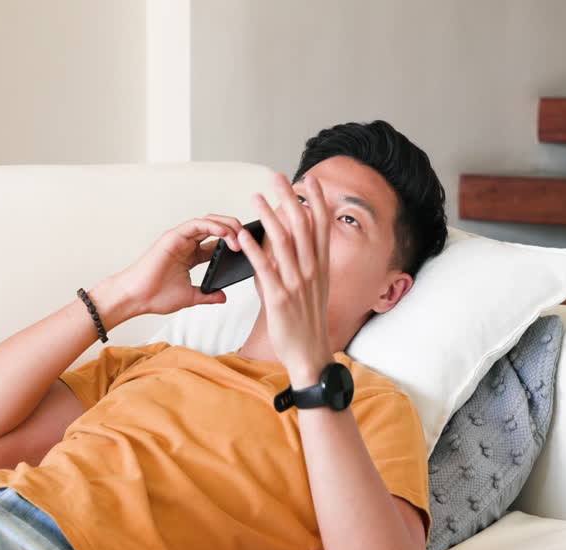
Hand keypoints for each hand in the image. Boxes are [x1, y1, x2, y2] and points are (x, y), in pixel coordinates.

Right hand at [111, 214, 246, 316]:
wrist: (135, 298)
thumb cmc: (155, 296)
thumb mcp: (190, 297)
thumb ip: (208, 295)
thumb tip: (224, 297)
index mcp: (191, 256)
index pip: (217, 243)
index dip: (234, 244)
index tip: (250, 251)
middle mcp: (187, 243)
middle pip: (216, 228)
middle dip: (235, 230)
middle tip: (249, 240)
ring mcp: (180, 238)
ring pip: (209, 222)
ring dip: (227, 227)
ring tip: (240, 237)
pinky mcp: (173, 236)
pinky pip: (197, 225)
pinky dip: (212, 226)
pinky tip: (225, 233)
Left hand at [232, 171, 334, 382]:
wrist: (310, 355)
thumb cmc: (306, 324)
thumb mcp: (310, 290)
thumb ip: (299, 266)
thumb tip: (284, 247)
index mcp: (320, 268)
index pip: (321, 228)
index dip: (316, 202)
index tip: (310, 180)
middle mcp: (312, 272)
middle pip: (302, 227)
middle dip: (290, 199)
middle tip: (279, 177)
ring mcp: (296, 285)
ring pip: (284, 243)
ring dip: (269, 217)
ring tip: (256, 198)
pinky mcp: (279, 299)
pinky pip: (266, 270)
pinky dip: (254, 250)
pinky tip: (244, 235)